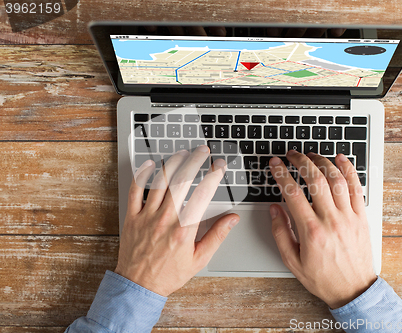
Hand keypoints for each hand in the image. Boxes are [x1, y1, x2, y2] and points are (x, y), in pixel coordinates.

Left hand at [115, 146, 238, 295]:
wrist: (139, 286)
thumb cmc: (169, 274)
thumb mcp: (199, 259)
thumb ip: (217, 236)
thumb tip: (232, 219)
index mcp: (184, 229)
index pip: (203, 194)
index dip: (213, 176)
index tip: (219, 166)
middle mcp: (165, 219)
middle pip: (181, 181)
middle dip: (194, 161)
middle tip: (202, 151)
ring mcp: (147, 216)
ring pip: (160, 181)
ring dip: (173, 163)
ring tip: (183, 153)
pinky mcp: (132, 217)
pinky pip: (135, 190)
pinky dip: (142, 175)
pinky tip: (151, 164)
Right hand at [269, 151, 375, 308]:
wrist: (353, 290)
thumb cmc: (323, 278)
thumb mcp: (292, 261)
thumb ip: (280, 233)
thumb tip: (274, 209)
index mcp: (311, 231)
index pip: (292, 193)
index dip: (281, 174)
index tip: (275, 164)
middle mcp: (331, 220)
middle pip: (315, 180)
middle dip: (301, 161)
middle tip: (292, 154)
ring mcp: (349, 217)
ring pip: (336, 179)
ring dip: (323, 162)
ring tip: (311, 155)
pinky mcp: (362, 216)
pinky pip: (357, 187)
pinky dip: (349, 170)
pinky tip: (340, 159)